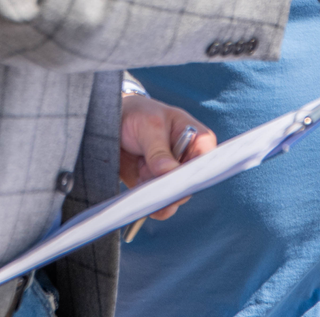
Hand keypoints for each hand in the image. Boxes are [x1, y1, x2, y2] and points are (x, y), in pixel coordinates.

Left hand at [119, 95, 216, 220]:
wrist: (114, 121)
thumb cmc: (139, 114)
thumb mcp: (150, 125)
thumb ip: (159, 150)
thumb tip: (168, 173)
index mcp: (198, 139)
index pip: (206, 162)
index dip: (197, 174)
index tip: (181, 182)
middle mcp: (188, 161)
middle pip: (190, 184)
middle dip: (174, 190)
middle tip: (159, 194)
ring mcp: (171, 176)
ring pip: (174, 198)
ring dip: (159, 199)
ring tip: (145, 195)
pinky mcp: (155, 187)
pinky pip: (158, 204)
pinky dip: (149, 204)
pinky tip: (139, 199)